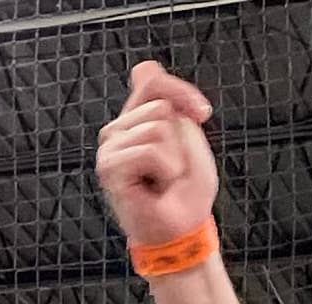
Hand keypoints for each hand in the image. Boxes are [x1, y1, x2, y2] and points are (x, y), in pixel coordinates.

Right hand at [95, 61, 219, 253]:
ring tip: (164, 178)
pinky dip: (165, 170)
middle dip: (180, 137)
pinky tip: (155, 187)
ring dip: (173, 158)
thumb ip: (169, 99)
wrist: (180, 228)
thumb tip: (142, 66)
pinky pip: (150, 151)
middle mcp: (118, 130)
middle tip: (172, 166)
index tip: (201, 114)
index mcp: (135, 119)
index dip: (180, 91)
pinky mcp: (109, 167)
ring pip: (157, 127)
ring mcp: (110, 148)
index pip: (151, 78)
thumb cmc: (185, 190)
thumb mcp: (188, 135)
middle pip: (160, 105)